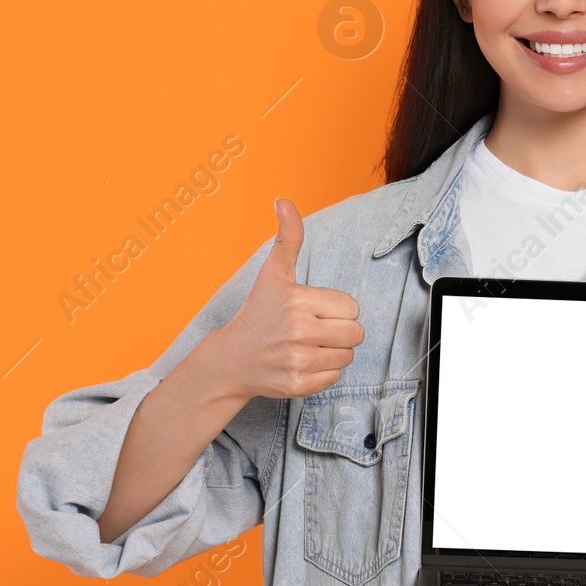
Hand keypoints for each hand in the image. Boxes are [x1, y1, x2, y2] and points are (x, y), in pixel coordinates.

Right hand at [209, 198, 363, 399]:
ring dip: (333, 352)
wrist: (230, 359)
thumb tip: (284, 201)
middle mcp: (299, 330)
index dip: (336, 310)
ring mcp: (298, 359)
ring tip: (307, 346)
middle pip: (356, 334)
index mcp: (298, 300)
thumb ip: (288, 236)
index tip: (314, 311)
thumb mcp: (273, 273)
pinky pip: (335, 378)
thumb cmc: (257, 313)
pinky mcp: (298, 384)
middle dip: (339, 332)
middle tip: (313, 330)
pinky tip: (301, 362)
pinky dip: (322, 373)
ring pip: (348, 357)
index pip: (352, 308)